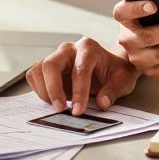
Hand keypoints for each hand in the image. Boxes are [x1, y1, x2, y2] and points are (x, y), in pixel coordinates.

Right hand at [26, 37, 140, 114]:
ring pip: (39, 69)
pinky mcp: (48, 65)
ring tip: (57, 105)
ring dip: (44, 90)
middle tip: (60, 109)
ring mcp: (56, 56)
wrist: (109, 66)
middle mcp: (69, 49)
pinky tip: (52, 99)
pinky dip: (39, 89)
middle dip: (53, 89)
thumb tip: (102, 103)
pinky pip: (35, 74)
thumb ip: (113, 91)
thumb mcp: (123, 80)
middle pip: (51, 64)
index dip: (78, 92)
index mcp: (89, 48)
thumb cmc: (115, 71)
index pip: (79, 69)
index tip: (78, 111)